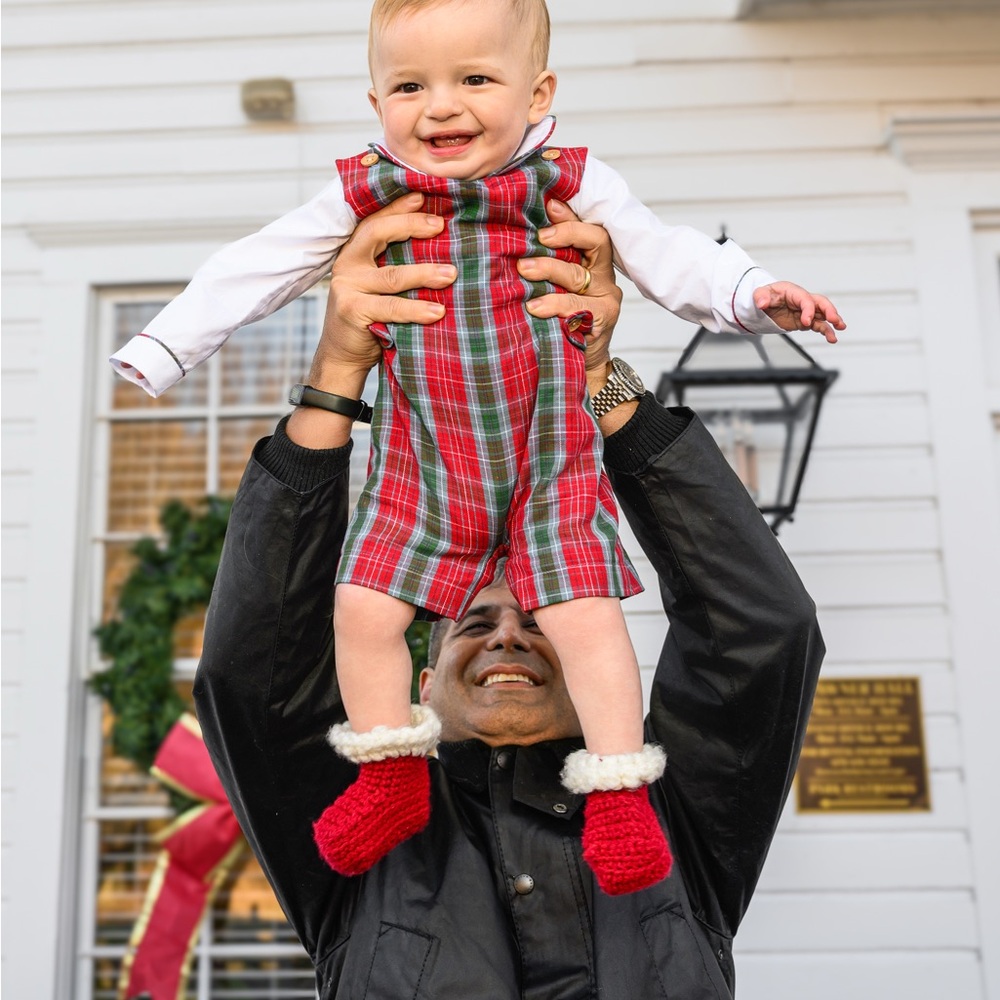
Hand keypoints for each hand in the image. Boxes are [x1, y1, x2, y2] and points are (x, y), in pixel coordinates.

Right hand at [310, 193, 456, 388]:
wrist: (344, 356)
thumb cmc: (372, 316)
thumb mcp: (382, 285)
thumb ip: (396, 263)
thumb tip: (443, 242)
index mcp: (355, 251)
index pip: (376, 219)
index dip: (399, 207)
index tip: (424, 197)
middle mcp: (348, 264)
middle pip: (377, 233)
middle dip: (410, 226)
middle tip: (440, 226)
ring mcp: (347, 287)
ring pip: (391, 275)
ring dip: (424, 273)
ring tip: (450, 274)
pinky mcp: (352, 312)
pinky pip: (390, 308)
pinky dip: (416, 310)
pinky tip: (438, 312)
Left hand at [517, 198, 621, 382]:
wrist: (582, 366)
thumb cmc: (565, 324)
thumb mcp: (556, 290)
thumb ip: (548, 268)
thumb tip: (514, 241)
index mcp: (595, 264)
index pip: (589, 230)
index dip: (571, 217)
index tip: (549, 206)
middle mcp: (604, 278)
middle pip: (595, 243)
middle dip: (565, 235)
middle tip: (538, 237)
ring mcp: (606, 300)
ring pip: (579, 275)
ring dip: (550, 269)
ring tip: (524, 269)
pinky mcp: (601, 322)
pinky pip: (577, 309)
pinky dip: (554, 305)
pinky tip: (534, 307)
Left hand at [753, 281, 845, 343]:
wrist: (765, 304)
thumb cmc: (766, 295)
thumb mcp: (760, 293)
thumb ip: (761, 297)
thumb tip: (762, 303)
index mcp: (793, 291)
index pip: (805, 299)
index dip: (808, 310)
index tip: (806, 322)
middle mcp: (803, 300)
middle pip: (821, 302)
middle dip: (829, 310)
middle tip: (834, 320)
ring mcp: (806, 311)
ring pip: (823, 314)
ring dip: (833, 321)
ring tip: (840, 329)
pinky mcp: (805, 321)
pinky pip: (818, 325)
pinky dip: (825, 331)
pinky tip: (831, 338)